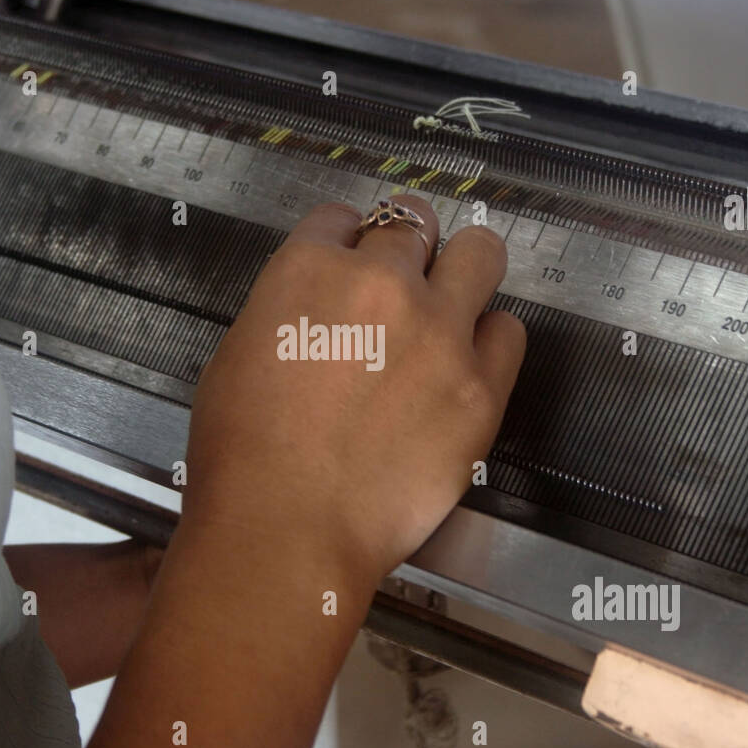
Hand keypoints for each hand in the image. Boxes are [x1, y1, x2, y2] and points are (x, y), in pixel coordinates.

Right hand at [179, 194, 525, 584]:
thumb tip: (317, 317)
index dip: (348, 240)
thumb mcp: (238, 358)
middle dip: (407, 245)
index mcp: (309, 270)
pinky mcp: (482, 387)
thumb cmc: (244, 458)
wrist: (288, 529)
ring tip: (454, 300)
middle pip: (414, 224)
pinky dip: (490, 341)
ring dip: (465, 269)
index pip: (341, 218)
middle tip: (405, 275)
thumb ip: (287, 315)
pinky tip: (468, 365)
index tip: (352, 258)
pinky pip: (509, 332)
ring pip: (481, 254)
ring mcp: (440, 333)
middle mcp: (382, 284)